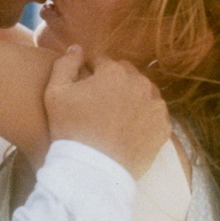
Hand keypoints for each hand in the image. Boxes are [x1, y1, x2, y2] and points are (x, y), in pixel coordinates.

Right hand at [44, 46, 170, 178]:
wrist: (92, 172)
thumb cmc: (70, 130)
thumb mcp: (55, 93)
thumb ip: (65, 64)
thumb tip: (77, 48)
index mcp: (114, 72)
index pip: (103, 61)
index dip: (91, 73)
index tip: (85, 88)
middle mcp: (140, 84)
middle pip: (125, 74)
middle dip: (113, 82)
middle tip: (100, 103)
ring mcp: (155, 107)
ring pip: (143, 92)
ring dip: (131, 97)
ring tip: (116, 116)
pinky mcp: (163, 128)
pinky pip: (154, 114)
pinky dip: (144, 117)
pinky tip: (129, 128)